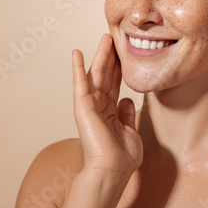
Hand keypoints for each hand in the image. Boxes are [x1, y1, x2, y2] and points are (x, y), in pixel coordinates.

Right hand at [72, 34, 142, 175]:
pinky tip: (76, 53)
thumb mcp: (130, 131)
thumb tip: (126, 100)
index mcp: (111, 112)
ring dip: (100, 55)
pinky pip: (80, 83)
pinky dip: (77, 67)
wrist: (113, 169)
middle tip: (113, 38)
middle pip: (106, 75)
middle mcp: (99, 106)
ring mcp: (90, 105)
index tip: (124, 53)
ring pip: (97, 74)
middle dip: (111, 56)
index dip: (119, 68)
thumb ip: (127, 114)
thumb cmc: (122, 157)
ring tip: (105, 38)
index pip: (115, 84)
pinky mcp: (83, 106)